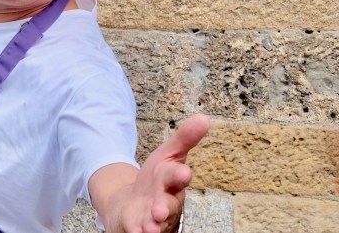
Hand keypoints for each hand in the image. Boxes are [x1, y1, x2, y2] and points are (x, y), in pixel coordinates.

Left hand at [114, 114, 209, 232]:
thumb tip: (204, 118)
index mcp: (172, 181)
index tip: (183, 173)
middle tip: (159, 210)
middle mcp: (165, 201)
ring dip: (152, 225)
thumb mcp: (167, 155)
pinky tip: (135, 232)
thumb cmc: (156, 180)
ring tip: (148, 227)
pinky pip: (137, 231)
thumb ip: (184, 139)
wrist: (135, 204)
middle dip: (164, 206)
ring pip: (155, 223)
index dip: (179, 175)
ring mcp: (152, 217)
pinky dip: (137, 232)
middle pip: (166, 203)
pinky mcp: (137, 227)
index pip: (176, 176)